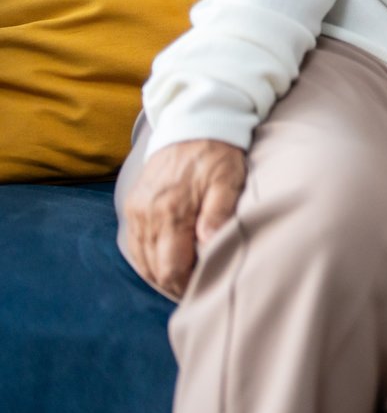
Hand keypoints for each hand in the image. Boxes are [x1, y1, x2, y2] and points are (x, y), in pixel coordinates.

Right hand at [120, 138, 246, 299]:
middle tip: (197, 289)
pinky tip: (167, 263)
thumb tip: (209, 246)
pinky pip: (135, 245)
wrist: (193, 123)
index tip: (204, 288)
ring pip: (142, 261)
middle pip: (154, 269)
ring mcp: (136, 211)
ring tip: (185, 280)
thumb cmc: (218, 154)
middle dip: (174, 284)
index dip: (186, 285)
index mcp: (171, 211)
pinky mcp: (133, 206)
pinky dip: (148, 260)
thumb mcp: (228, 180)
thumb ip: (218, 213)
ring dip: (160, 274)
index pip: (171, 268)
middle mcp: (147, 214)